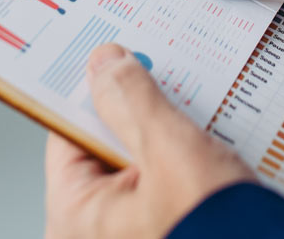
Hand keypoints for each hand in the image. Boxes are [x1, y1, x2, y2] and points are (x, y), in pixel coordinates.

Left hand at [44, 44, 253, 238]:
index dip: (92, 92)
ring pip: (137, 163)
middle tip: (161, 80)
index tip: (112, 61)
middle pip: (104, 147)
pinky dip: (182, 161)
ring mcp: (129, 234)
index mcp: (74, 220)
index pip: (66, 134)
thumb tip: (105, 64)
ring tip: (191, 117)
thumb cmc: (217, 231)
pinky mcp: (162, 231)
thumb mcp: (171, 150)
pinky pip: (160, 184)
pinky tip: (207, 145)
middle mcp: (93, 234)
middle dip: (137, 113)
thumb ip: (132, 100)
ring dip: (166, 135)